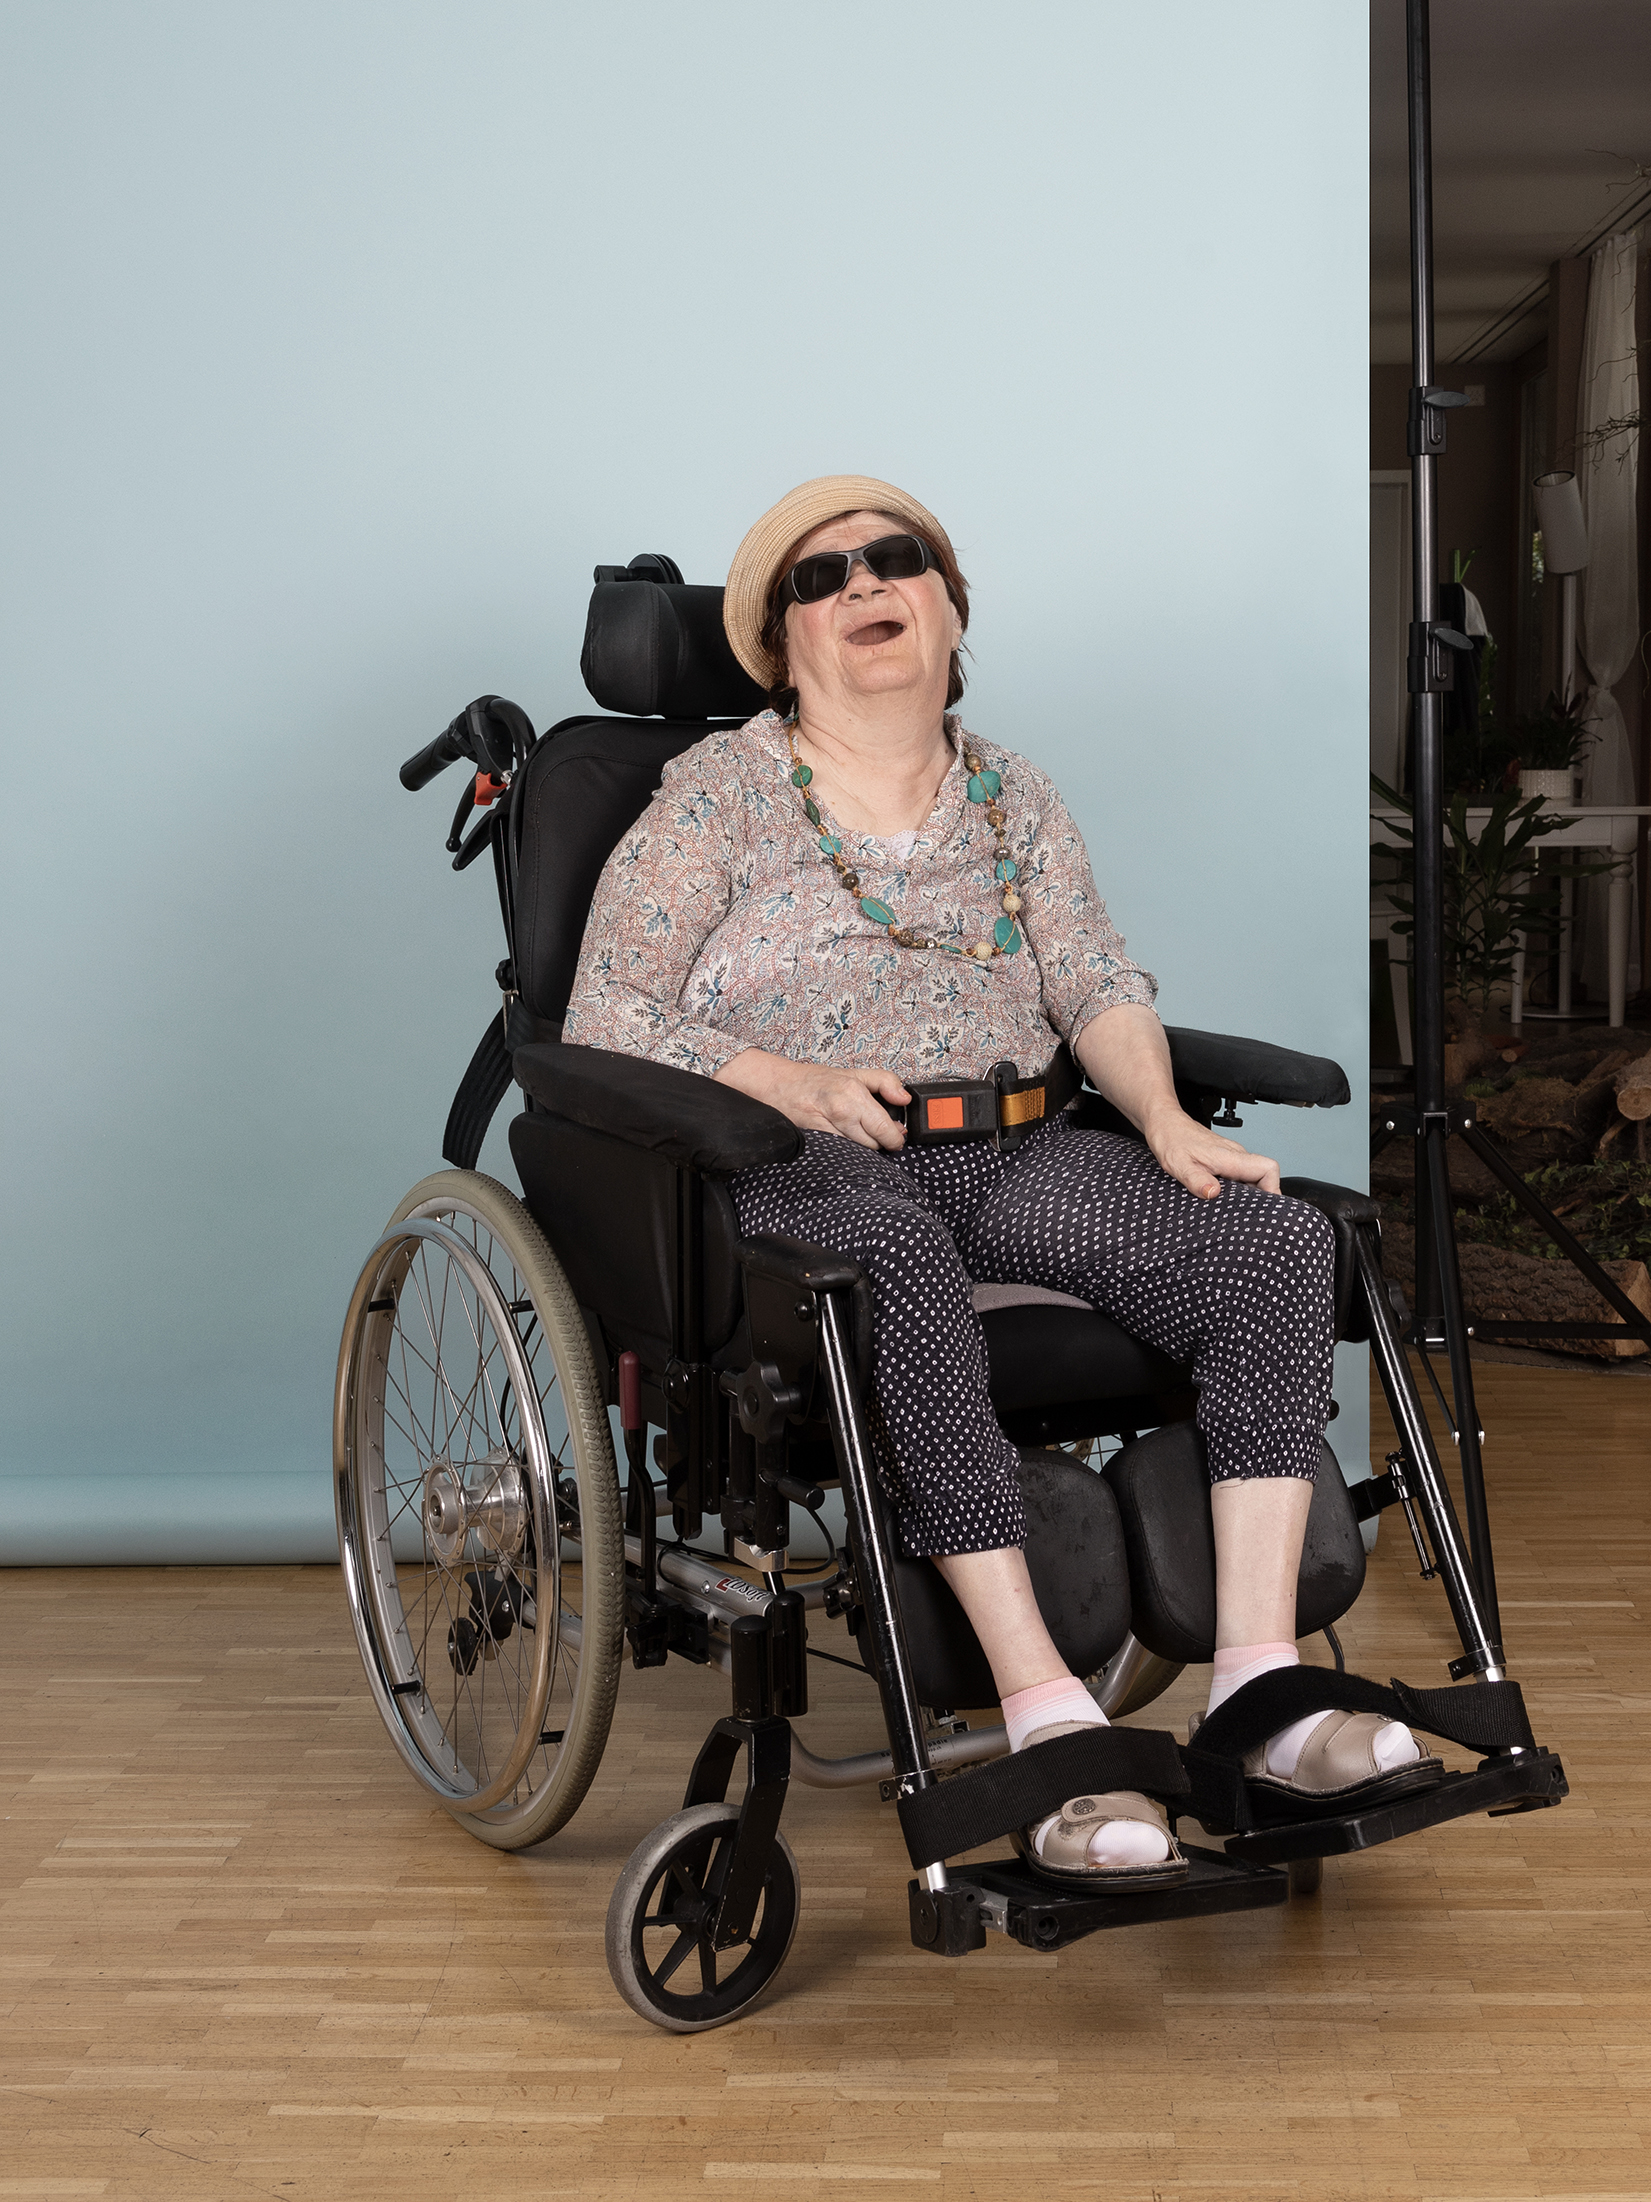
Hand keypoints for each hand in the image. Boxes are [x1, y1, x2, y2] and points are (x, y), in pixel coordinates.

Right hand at [716, 1050, 910, 1150]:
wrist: (779, 1086)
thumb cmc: (815, 1081)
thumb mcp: (855, 1073)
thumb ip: (886, 1082)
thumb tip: (905, 1098)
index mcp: (854, 1093)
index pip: (885, 1128)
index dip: (895, 1137)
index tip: (897, 1136)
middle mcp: (842, 1112)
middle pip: (874, 1144)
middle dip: (881, 1142)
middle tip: (878, 1134)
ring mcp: (828, 1129)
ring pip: (859, 1152)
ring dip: (864, 1147)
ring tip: (859, 1134)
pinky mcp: (817, 1141)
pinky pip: (842, 1154)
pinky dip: (848, 1151)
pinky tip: (845, 1140)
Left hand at [1143, 1104, 1280, 1200]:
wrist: (1165, 1124)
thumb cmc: (1171, 1140)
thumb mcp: (1179, 1164)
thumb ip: (1196, 1180)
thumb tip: (1212, 1193)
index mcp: (1231, 1156)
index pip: (1268, 1169)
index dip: (1273, 1188)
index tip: (1265, 1207)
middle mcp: (1236, 1155)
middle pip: (1264, 1176)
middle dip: (1261, 1197)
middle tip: (1248, 1215)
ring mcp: (1231, 1156)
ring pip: (1252, 1176)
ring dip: (1249, 1194)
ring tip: (1235, 1210)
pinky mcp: (1224, 1159)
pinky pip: (1240, 1174)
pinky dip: (1238, 1189)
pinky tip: (1224, 1198)